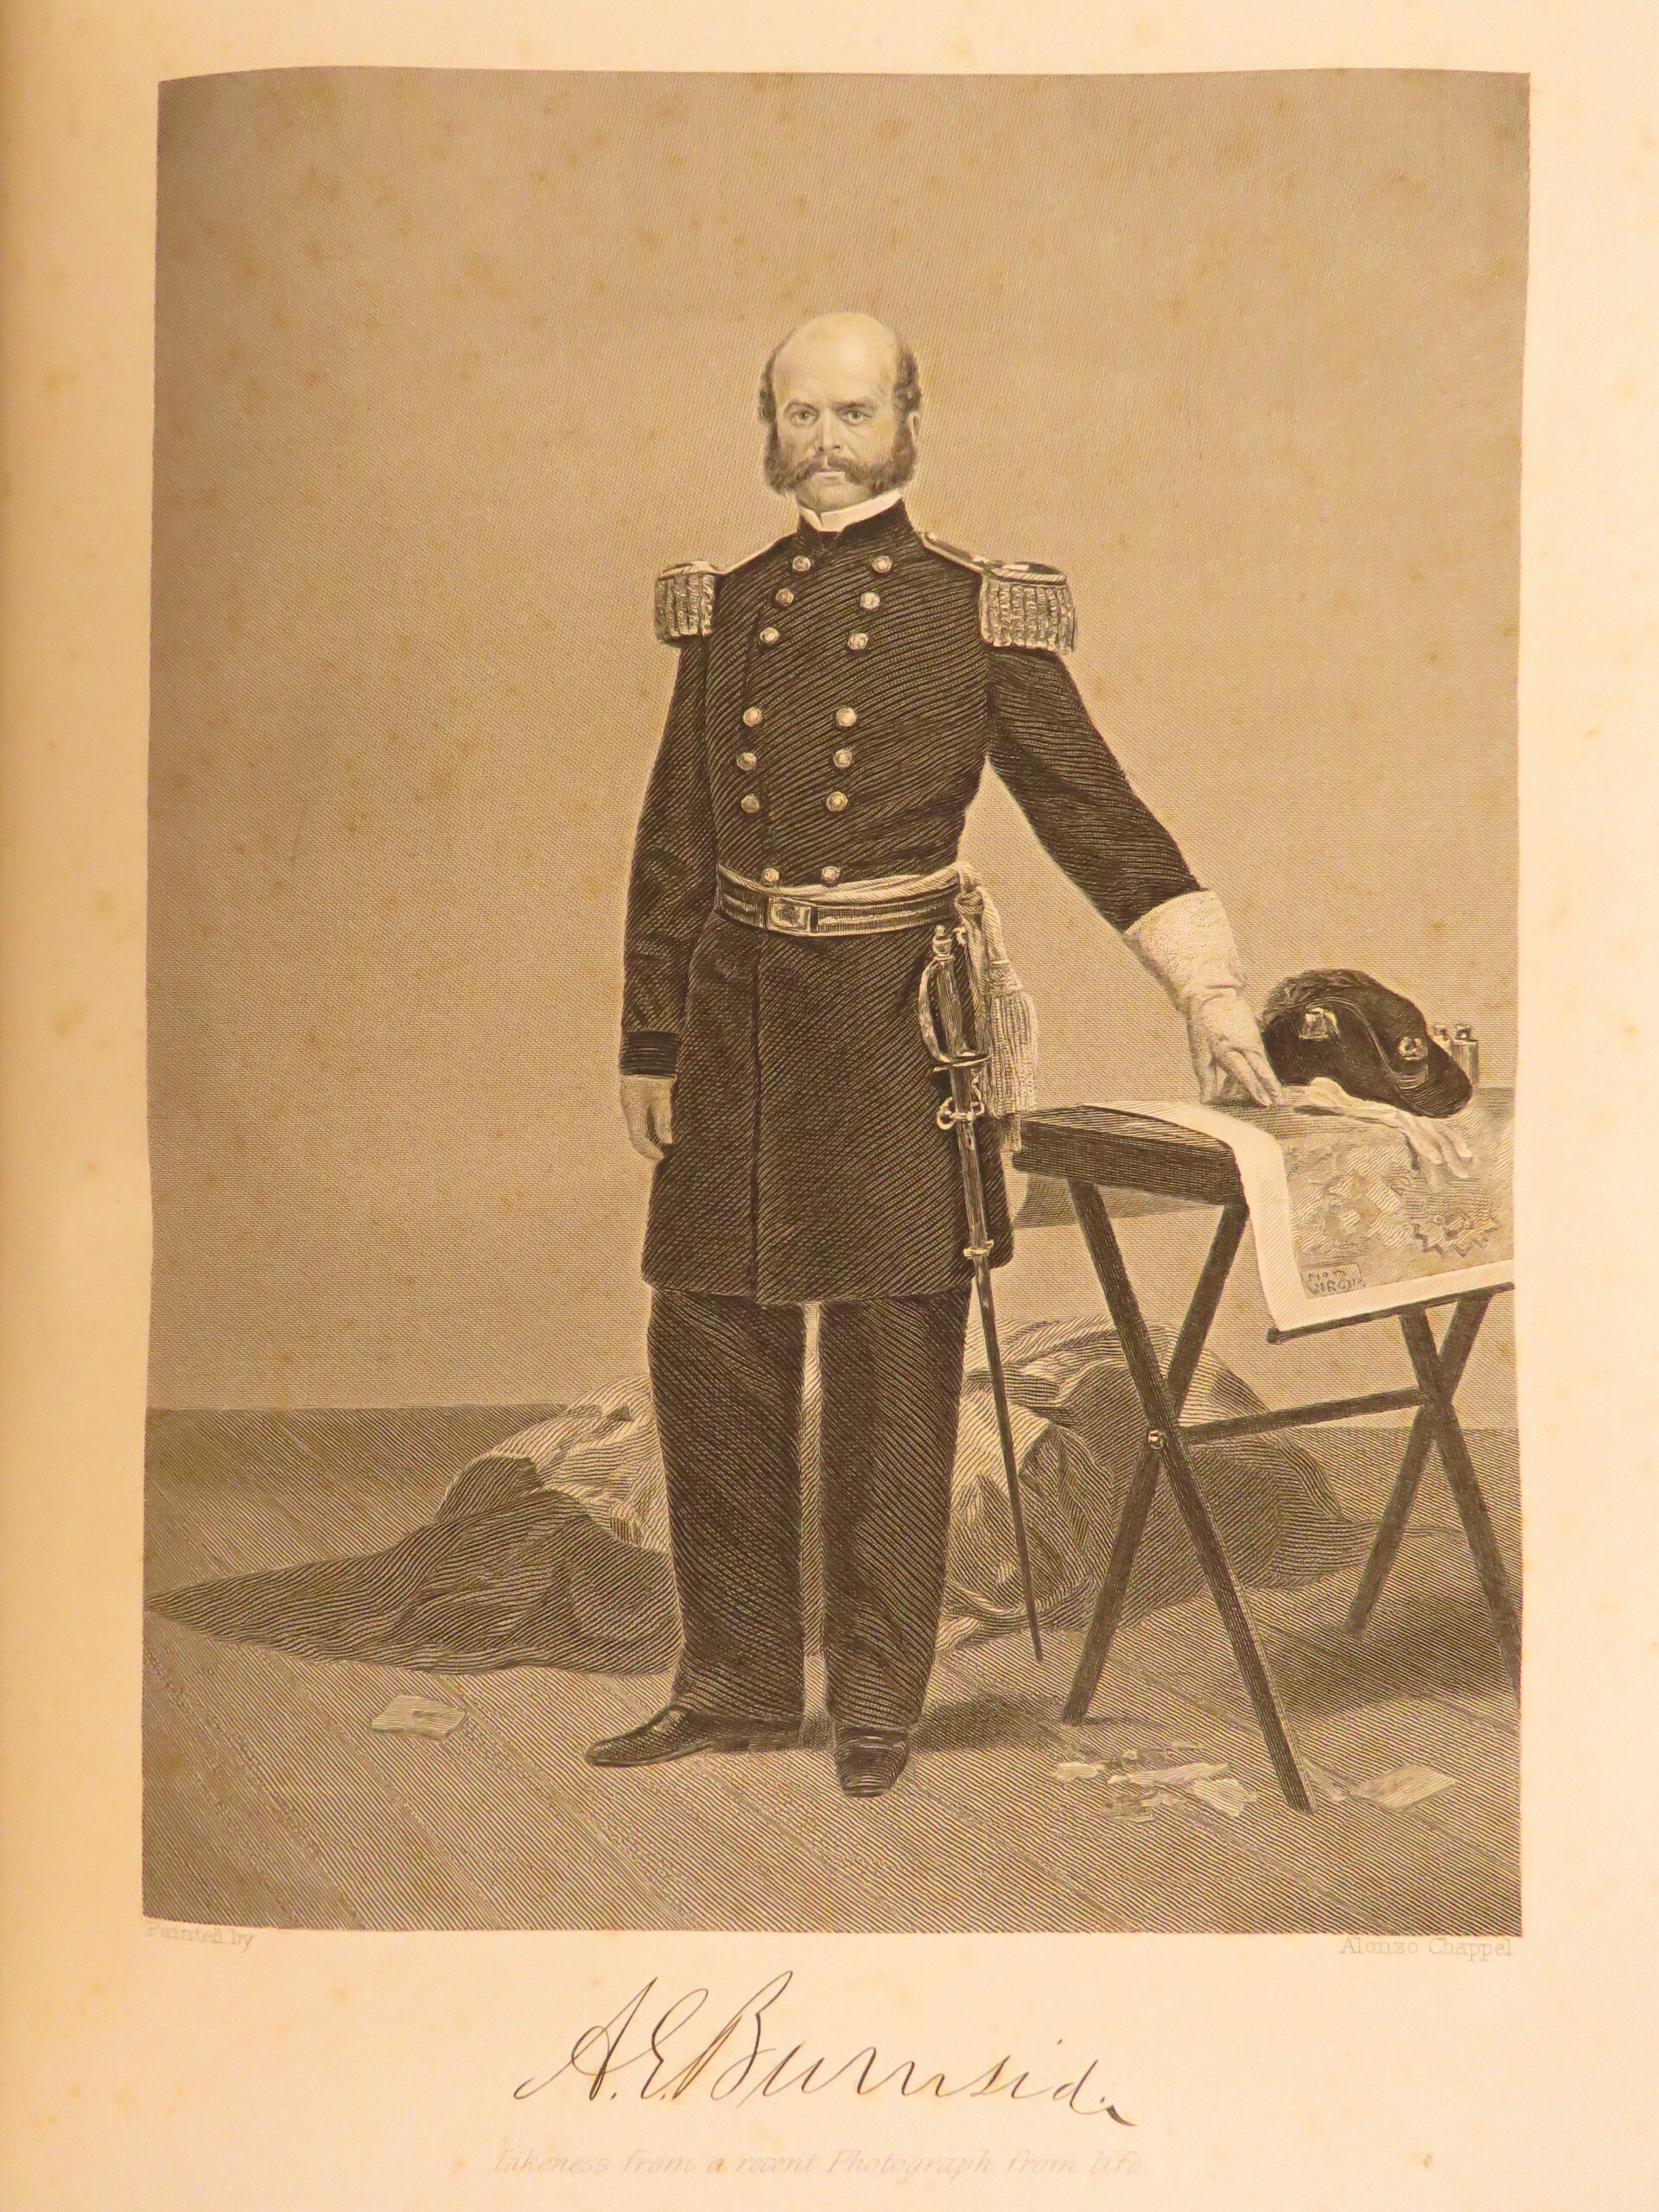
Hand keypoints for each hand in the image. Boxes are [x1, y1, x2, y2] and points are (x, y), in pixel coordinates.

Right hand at [621, 1074, 674, 1161]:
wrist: (644, 1050)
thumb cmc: (654, 1071)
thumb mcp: (662, 1094)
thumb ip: (663, 1117)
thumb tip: (667, 1141)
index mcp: (632, 1108)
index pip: (637, 1138)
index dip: (648, 1151)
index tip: (661, 1157)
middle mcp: (627, 1108)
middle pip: (634, 1136)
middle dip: (646, 1149)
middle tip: (659, 1159)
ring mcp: (628, 1103)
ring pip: (634, 1129)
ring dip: (645, 1141)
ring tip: (657, 1150)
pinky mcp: (632, 1098)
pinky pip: (637, 1120)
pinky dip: (645, 1130)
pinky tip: (655, 1133)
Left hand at [1184, 989, 1285, 1107]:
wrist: (1214, 995)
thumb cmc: (1203, 1025)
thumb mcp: (1199, 1052)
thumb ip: (1206, 1078)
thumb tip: (1206, 1101)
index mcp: (1228, 1050)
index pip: (1244, 1073)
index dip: (1254, 1088)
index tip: (1264, 1102)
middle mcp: (1244, 1046)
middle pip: (1261, 1069)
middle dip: (1271, 1086)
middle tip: (1282, 1102)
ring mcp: (1252, 1041)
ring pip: (1262, 1064)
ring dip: (1270, 1080)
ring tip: (1280, 1096)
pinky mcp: (1255, 1037)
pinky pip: (1259, 1058)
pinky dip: (1262, 1071)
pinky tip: (1268, 1082)